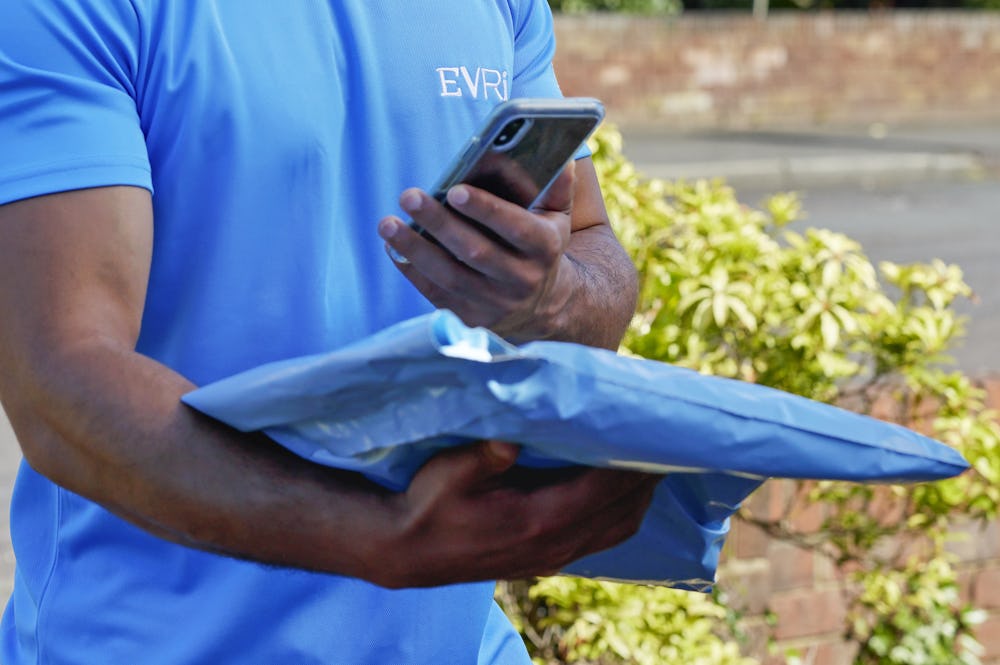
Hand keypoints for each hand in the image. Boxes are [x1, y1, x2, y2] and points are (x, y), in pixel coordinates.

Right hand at [372, 440, 660, 588]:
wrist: (408, 552)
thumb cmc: (426, 506)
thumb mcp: (447, 474)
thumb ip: (482, 456)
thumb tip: (512, 436)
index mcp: (536, 519)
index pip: (603, 489)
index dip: (636, 465)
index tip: (658, 435)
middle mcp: (553, 543)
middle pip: (622, 511)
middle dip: (648, 479)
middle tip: (669, 442)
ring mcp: (552, 556)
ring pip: (617, 530)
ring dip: (640, 499)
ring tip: (655, 464)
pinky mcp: (547, 559)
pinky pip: (601, 539)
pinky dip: (622, 515)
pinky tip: (624, 494)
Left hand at [377, 164, 577, 341]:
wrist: (542, 306)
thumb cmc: (540, 248)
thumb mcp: (557, 220)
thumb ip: (558, 188)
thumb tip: (561, 156)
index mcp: (544, 249)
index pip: (516, 228)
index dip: (486, 210)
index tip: (455, 190)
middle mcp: (521, 280)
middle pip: (476, 252)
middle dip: (440, 224)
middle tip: (409, 196)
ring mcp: (494, 303)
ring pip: (449, 276)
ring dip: (415, 248)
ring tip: (387, 223)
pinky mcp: (471, 318)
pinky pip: (435, 293)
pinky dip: (411, 269)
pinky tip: (392, 246)